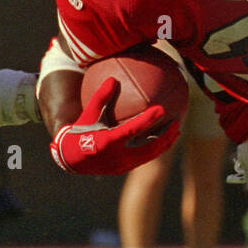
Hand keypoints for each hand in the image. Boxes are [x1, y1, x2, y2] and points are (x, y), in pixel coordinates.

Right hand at [50, 76, 179, 174]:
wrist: (70, 158)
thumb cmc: (79, 132)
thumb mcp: (88, 113)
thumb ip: (101, 97)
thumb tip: (113, 78)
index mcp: (108, 142)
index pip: (132, 131)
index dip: (148, 120)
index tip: (162, 109)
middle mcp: (117, 157)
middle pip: (149, 149)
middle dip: (166, 137)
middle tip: (177, 123)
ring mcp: (122, 166)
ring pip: (150, 156)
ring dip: (164, 144)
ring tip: (176, 132)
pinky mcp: (125, 169)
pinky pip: (144, 158)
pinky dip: (155, 148)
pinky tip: (163, 138)